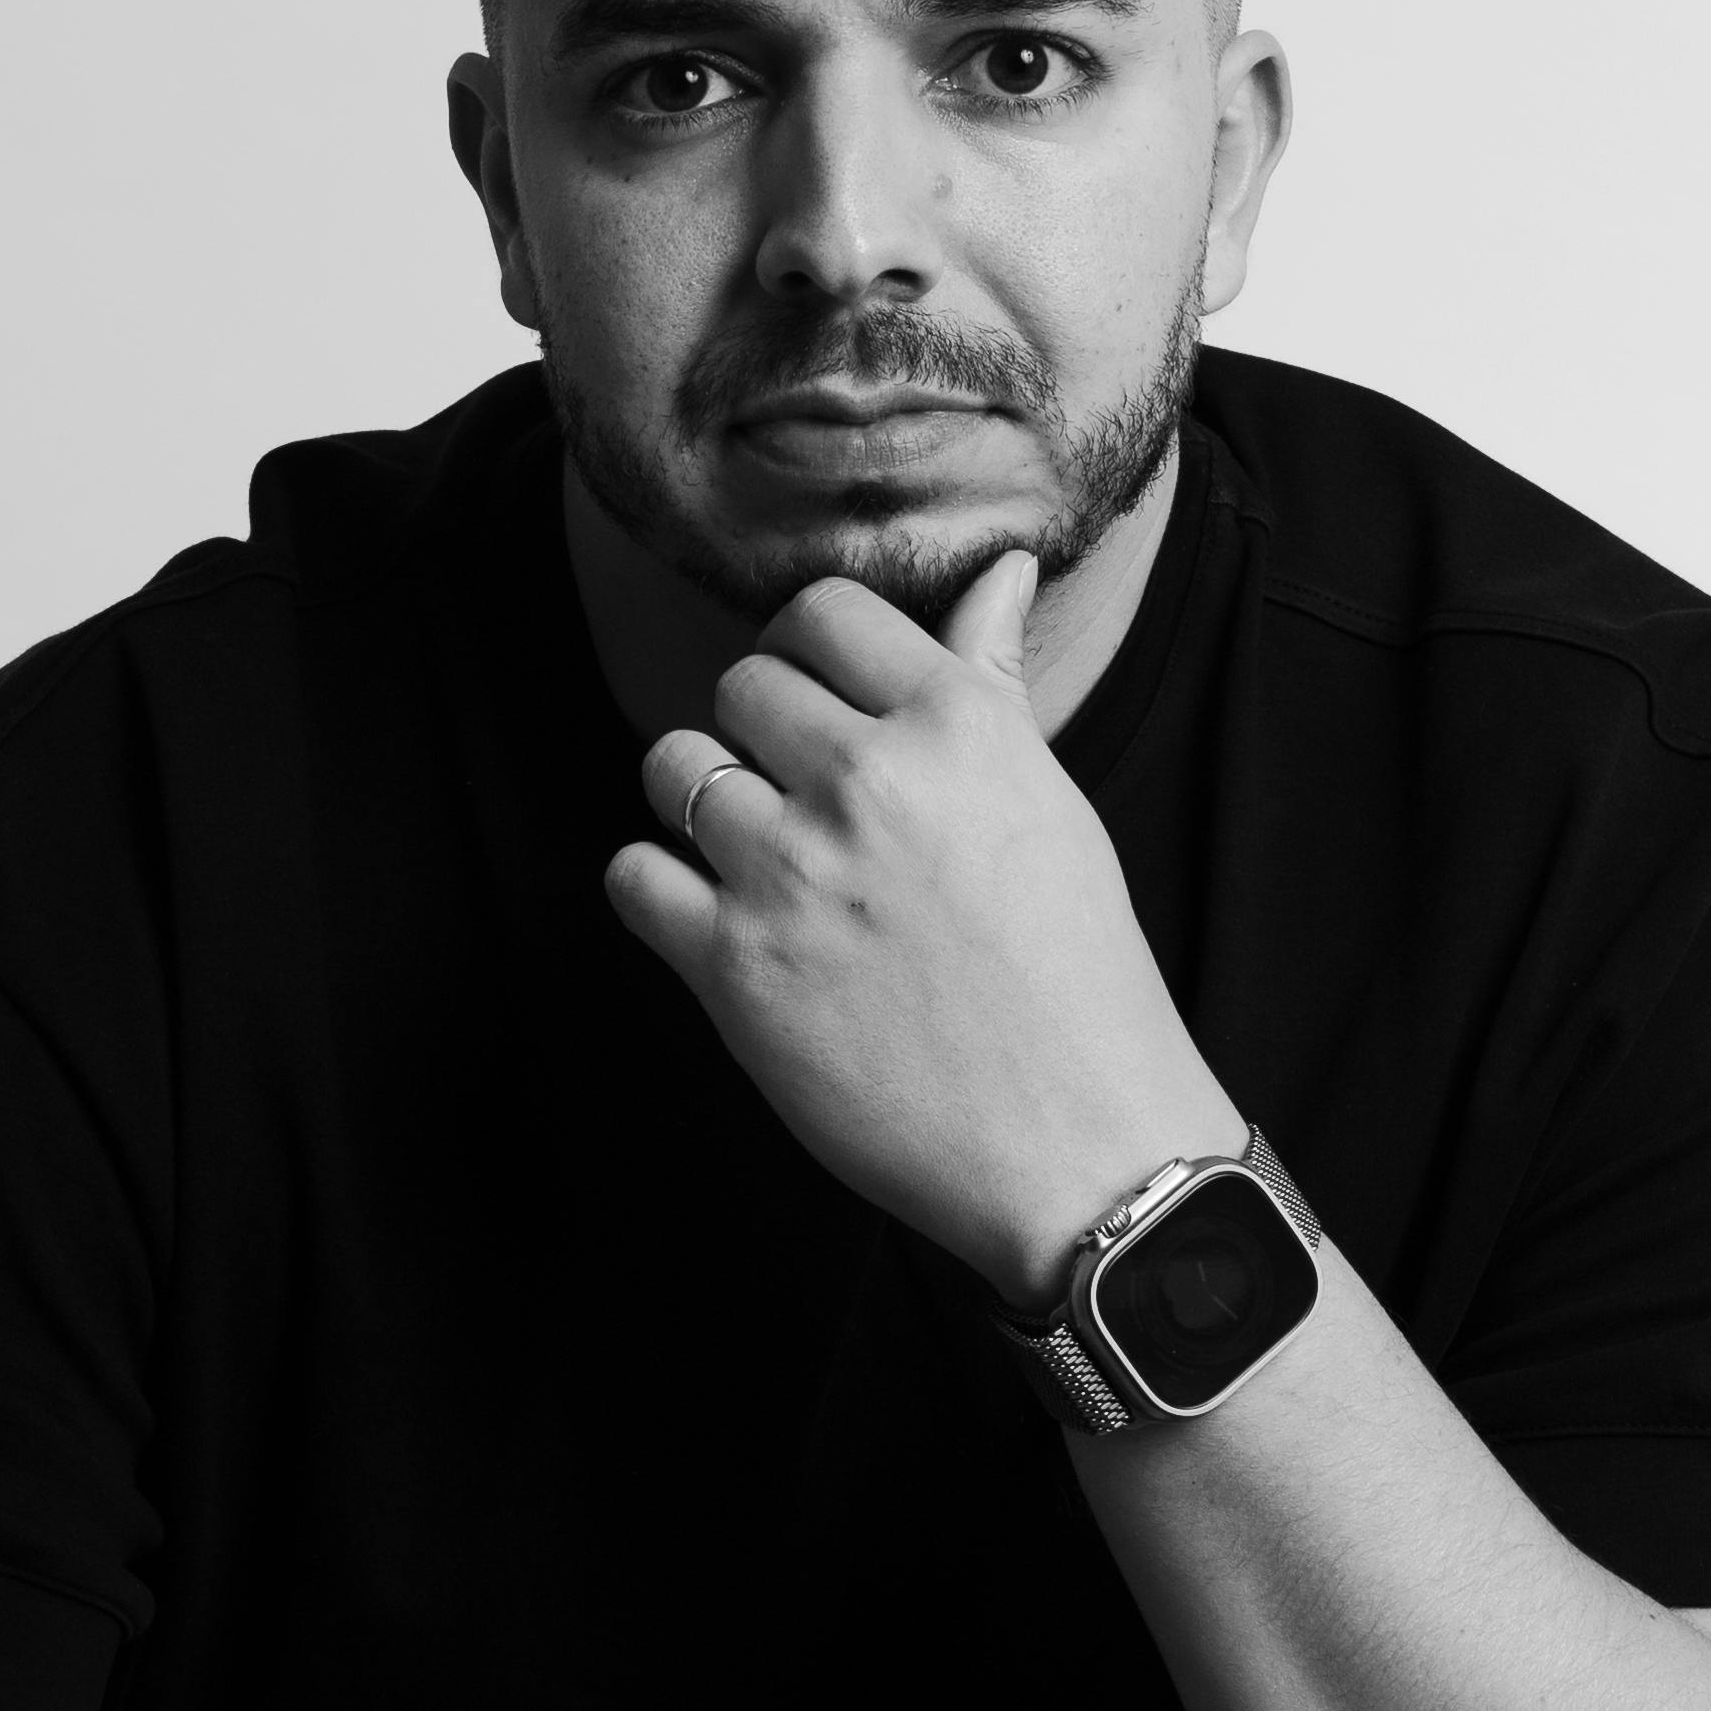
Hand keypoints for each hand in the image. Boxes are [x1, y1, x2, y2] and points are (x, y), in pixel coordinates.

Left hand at [609, 548, 1238, 1302]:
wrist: (1078, 1141)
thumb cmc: (1077, 975)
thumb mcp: (1050, 805)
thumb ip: (987, 683)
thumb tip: (997, 570)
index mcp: (955, 726)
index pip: (824, 614)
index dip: (809, 653)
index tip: (815, 698)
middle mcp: (866, 781)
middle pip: (741, 686)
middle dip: (758, 731)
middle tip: (798, 797)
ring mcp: (790, 872)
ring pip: (673, 767)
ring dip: (699, 802)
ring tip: (756, 857)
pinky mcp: (732, 967)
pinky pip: (632, 875)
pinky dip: (657, 890)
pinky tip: (714, 919)